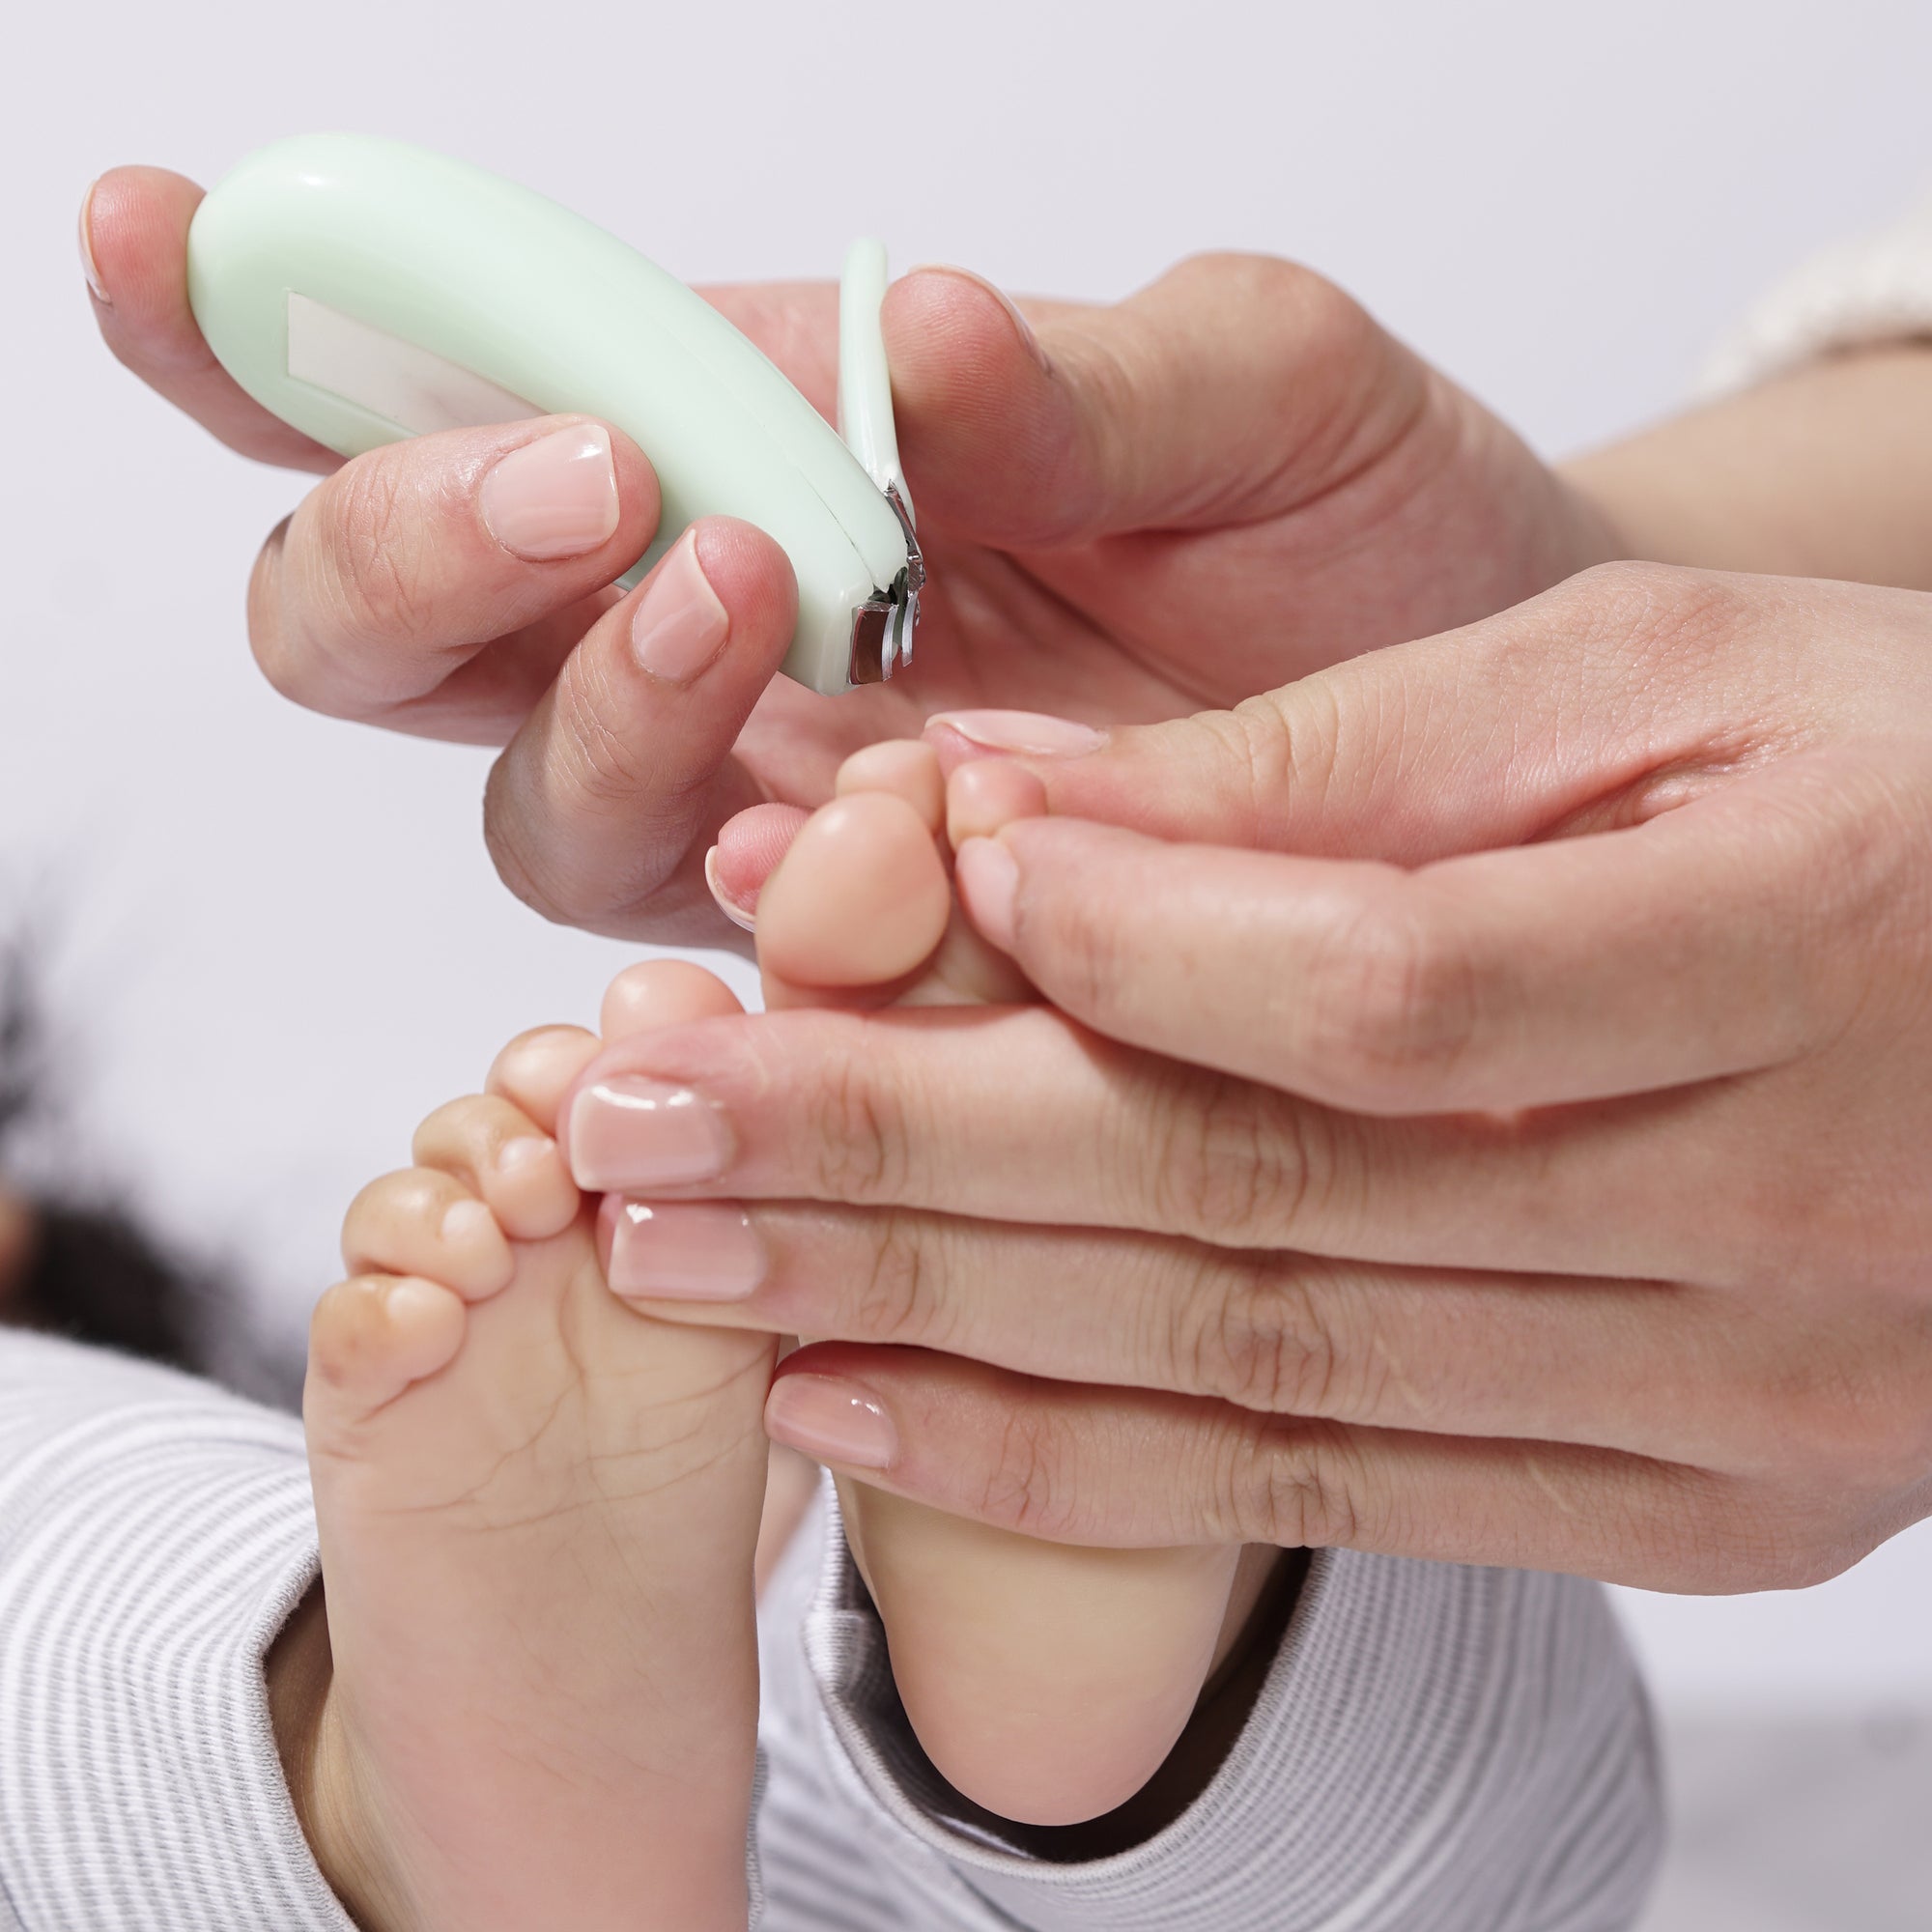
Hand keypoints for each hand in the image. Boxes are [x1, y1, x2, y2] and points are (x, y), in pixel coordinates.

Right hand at [83, 167, 1615, 941]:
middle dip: (424, 555)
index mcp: (747, 447)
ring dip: (609, 727)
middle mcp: (710, 650)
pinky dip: (757, 931)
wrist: (1488, 744)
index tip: (168, 240)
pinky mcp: (866, 981)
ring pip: (541, 814)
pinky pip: (728, 983)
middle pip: (403, 635)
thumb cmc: (1370, 534)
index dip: (276, 325)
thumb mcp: (1266, 395)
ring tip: (775, 624)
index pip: (455, 381)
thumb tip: (912, 338)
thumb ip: (1086, 380)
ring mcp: (772, 827)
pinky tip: (849, 876)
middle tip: (598, 492)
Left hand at [559, 563, 1931, 1593]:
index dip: (1113, 936)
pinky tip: (865, 1404)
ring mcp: (1735, 1402)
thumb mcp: (1661, 680)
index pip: (1372, 978)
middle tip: (638, 1115)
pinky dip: (1072, 1462)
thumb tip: (1022, 817)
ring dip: (927, 1324)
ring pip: (1248, 1370)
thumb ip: (1347, 754)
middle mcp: (1771, 1221)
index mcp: (1795, 949)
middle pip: (1248, 1197)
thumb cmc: (1897, 786)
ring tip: (684, 1258)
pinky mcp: (1694, 1500)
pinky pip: (1331, 1495)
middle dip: (894, 1156)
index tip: (900, 870)